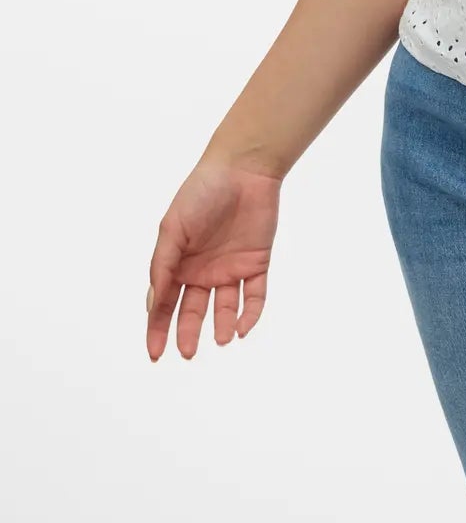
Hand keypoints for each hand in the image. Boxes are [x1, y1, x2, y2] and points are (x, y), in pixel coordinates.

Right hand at [145, 158, 280, 361]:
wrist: (243, 169)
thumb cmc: (201, 192)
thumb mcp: (172, 229)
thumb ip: (162, 266)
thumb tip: (152, 304)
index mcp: (178, 263)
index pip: (164, 304)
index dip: (157, 329)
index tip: (155, 353)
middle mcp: (202, 270)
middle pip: (193, 312)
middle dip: (189, 334)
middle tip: (188, 352)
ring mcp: (230, 268)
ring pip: (225, 308)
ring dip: (222, 326)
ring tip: (222, 338)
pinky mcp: (257, 262)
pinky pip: (254, 295)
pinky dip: (250, 313)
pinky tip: (243, 327)